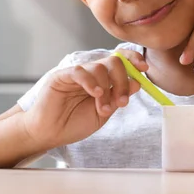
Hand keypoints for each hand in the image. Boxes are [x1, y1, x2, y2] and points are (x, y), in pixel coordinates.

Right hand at [23, 49, 146, 149]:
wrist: (50, 134)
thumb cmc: (73, 124)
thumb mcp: (103, 112)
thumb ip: (118, 97)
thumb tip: (137, 82)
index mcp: (102, 79)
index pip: (120, 60)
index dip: (133, 59)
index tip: (143, 69)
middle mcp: (91, 73)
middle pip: (114, 62)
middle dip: (123, 81)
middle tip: (122, 102)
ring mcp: (76, 73)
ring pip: (99, 67)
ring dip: (106, 90)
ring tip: (103, 108)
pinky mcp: (61, 76)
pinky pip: (80, 71)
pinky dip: (91, 82)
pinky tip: (95, 94)